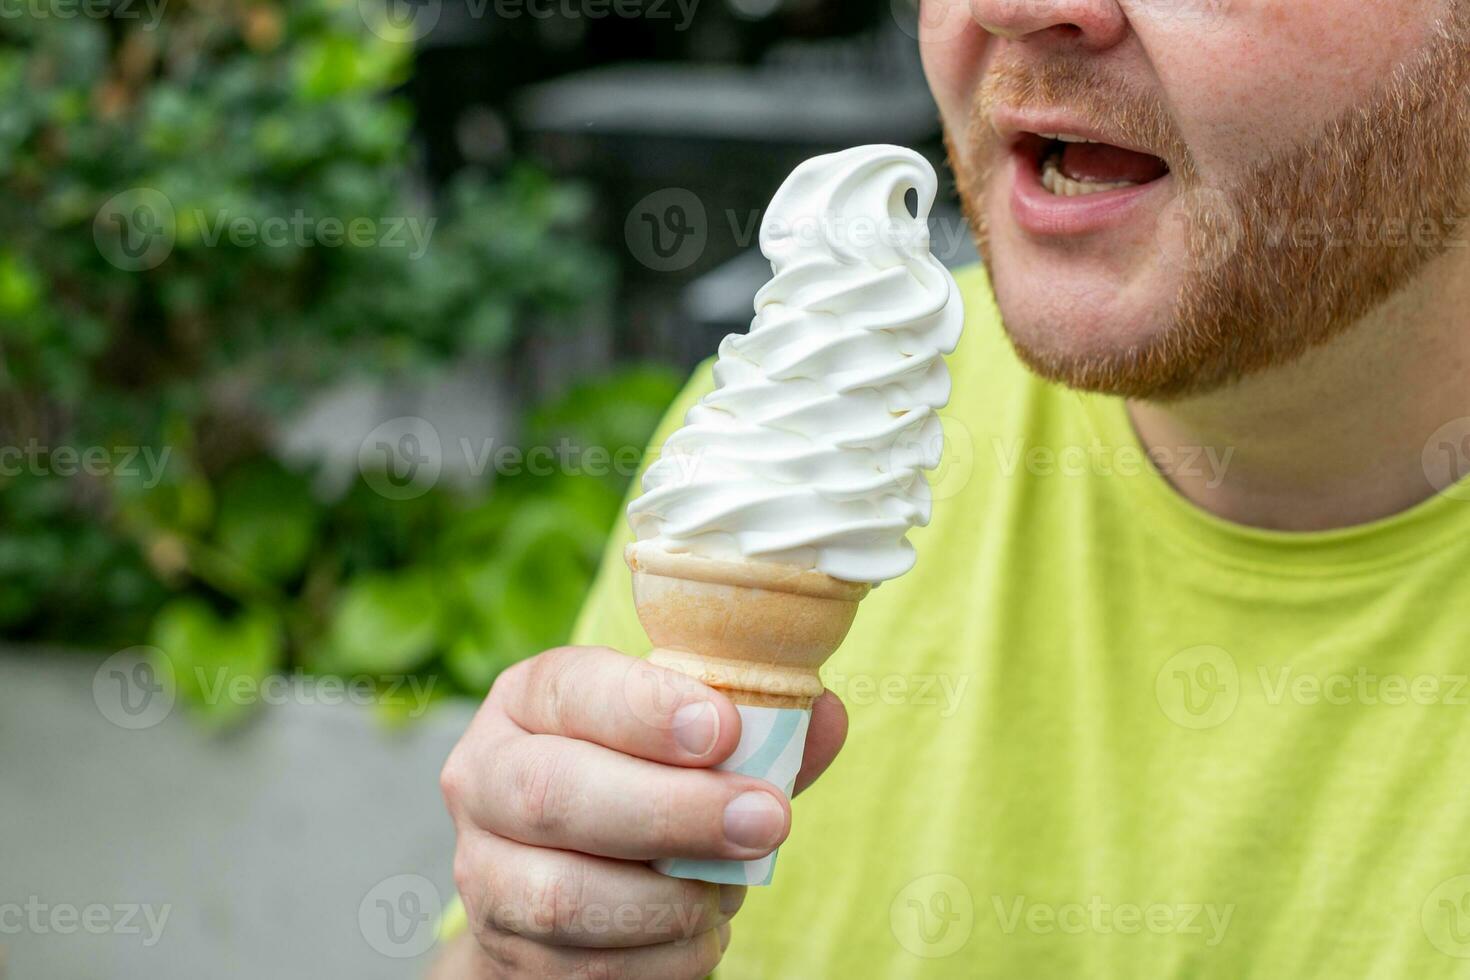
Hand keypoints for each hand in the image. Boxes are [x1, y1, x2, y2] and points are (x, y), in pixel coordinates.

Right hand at [436, 646, 848, 977]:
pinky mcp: (502, 950)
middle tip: (764, 819)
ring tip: (730, 885)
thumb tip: (825, 715)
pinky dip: (664, 955)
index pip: (572, 688)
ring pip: (564, 895)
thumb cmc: (640, 783)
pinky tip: (699, 927)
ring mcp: (483, 871)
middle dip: (671, 810)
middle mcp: (485, 778)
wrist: (567, 877)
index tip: (725, 728)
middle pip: (554, 794)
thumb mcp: (686, 742)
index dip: (646, 708)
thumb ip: (754, 731)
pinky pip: (586, 968)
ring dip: (671, 898)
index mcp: (527, 700)